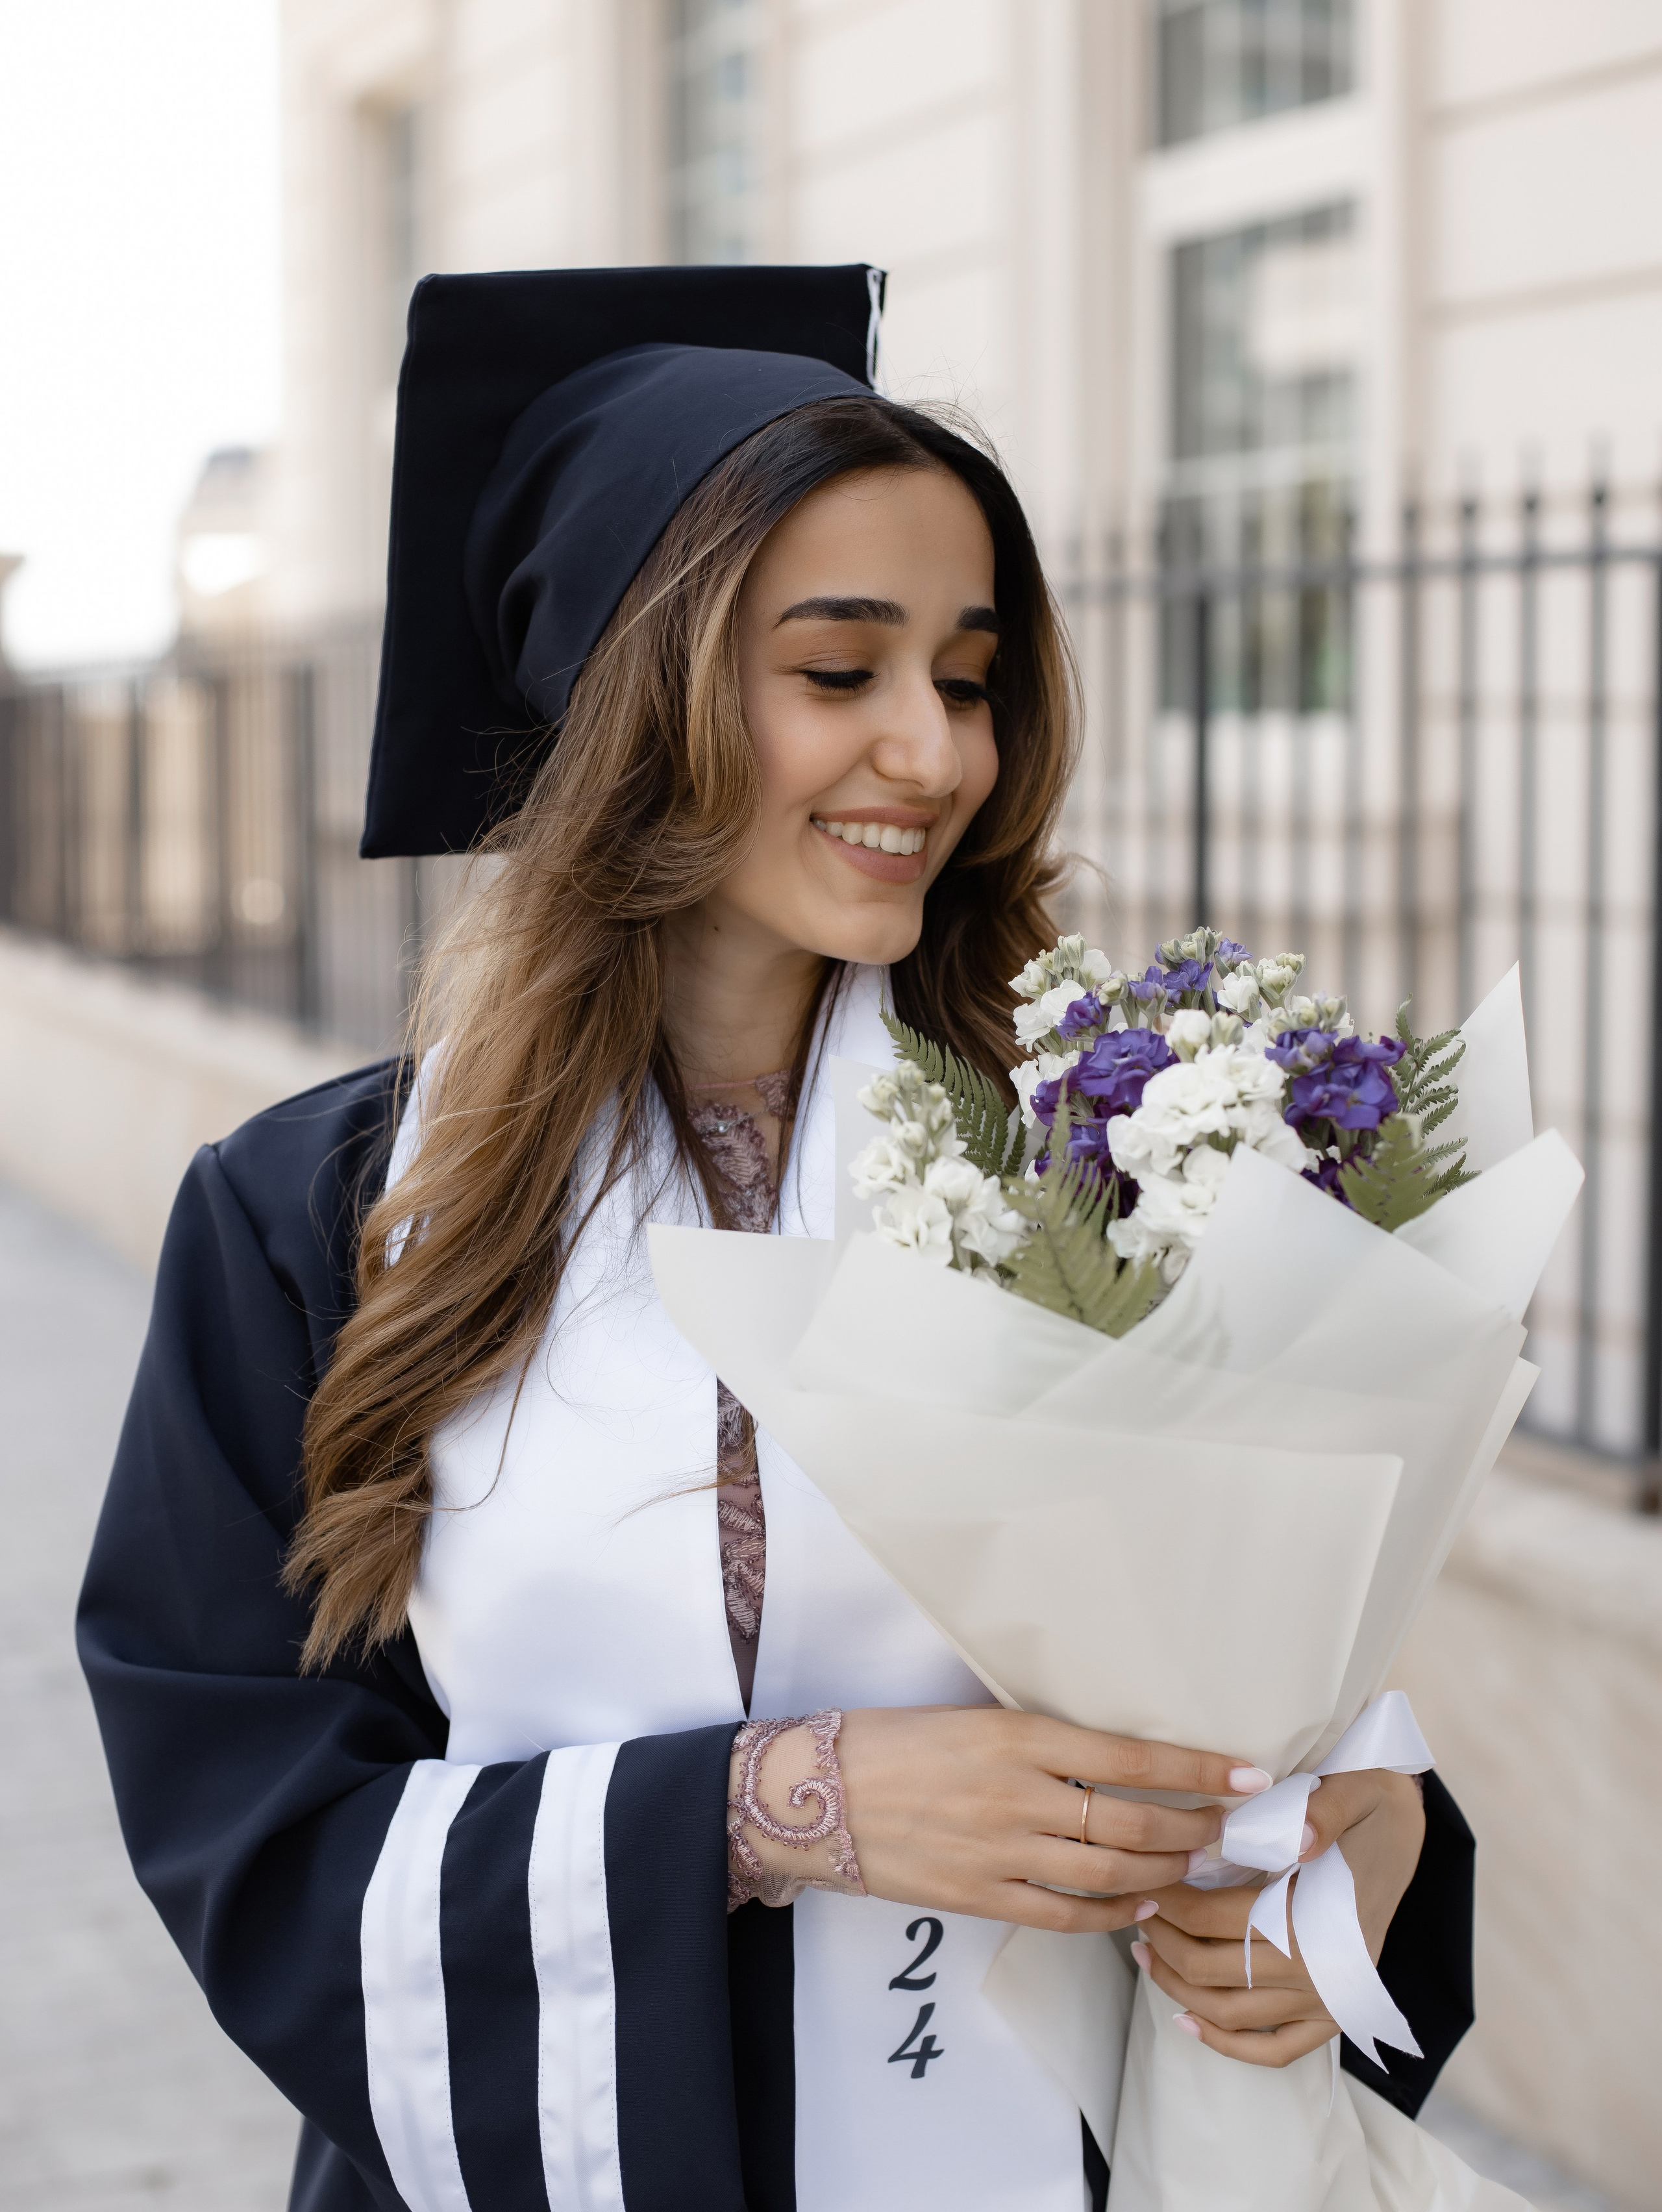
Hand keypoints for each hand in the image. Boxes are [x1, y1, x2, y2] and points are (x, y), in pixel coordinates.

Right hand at [834, 1706, 1269, 1934]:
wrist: (817, 1795)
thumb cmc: (895, 1743)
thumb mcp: (974, 1718)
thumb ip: (1042, 1741)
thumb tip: (1115, 1757)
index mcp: (1016, 1735)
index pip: (1131, 1758)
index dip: (1198, 1771)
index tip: (1247, 1776)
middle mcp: (1016, 1794)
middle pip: (1133, 1821)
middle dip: (1196, 1830)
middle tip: (1232, 1831)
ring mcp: (999, 1851)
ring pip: (1109, 1870)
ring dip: (1165, 1871)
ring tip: (1196, 1866)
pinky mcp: (980, 1896)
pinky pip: (1067, 1914)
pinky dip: (1113, 1913)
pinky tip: (1140, 1905)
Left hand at [1131, 1768, 1425, 2064]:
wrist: (1404, 1830)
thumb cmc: (1369, 1805)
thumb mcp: (1353, 1791)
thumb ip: (1322, 1813)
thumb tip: (1296, 1840)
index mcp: (1318, 1922)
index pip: (1214, 1919)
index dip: (1167, 1900)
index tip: (1143, 1873)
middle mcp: (1321, 1975)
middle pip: (1211, 1969)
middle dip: (1162, 1939)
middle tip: (1137, 1905)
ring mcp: (1327, 2003)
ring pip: (1230, 2013)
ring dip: (1177, 1987)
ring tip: (1143, 1949)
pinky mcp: (1332, 2017)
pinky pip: (1273, 2051)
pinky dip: (1226, 2043)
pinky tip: (1186, 2018)